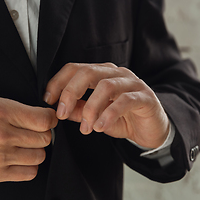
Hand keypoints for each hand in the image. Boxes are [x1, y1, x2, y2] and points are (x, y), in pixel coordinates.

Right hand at [0, 97, 57, 183]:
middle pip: (44, 138)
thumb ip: (16, 109)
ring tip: (24, 145)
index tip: (46, 119)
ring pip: (40, 156)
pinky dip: (29, 166)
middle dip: (42, 133)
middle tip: (33, 131)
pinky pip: (29, 173)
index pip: (43, 120)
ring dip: (35, 150)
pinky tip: (19, 158)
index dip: (49, 119)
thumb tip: (41, 116)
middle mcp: (1, 135)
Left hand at [44, 63, 168, 147]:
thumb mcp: (95, 116)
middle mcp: (116, 74)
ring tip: (85, 128)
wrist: (151, 130)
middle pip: (87, 72)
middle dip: (70, 92)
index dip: (58, 82)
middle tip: (61, 114)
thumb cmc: (122, 119)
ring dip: (90, 108)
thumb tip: (58, 109)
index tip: (48, 100)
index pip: (75, 68)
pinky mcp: (145, 97)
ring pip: (105, 86)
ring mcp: (132, 83)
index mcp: (101, 74)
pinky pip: (125, 101)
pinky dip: (109, 115)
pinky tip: (100, 127)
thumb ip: (78, 111)